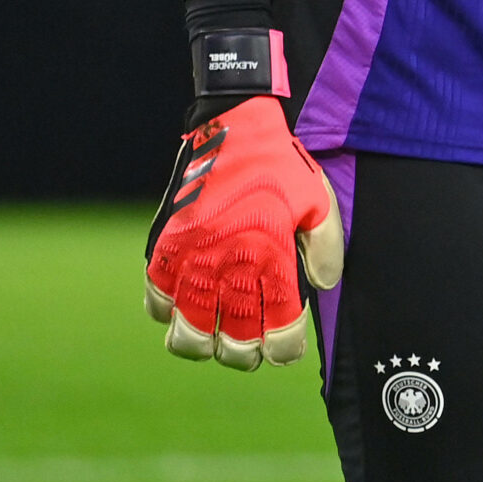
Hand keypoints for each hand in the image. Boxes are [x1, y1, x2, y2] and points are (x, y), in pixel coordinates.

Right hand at [144, 96, 344, 367]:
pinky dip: (167, 313)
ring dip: (201, 345)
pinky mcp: (165, 247)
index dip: (284, 350)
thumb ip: (326, 249)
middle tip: (250, 351)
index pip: (279, 330)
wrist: (233, 125)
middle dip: (244, 356)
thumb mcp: (320, 201)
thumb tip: (321, 287)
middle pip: (232, 343)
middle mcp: (229, 264)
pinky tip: (183, 307)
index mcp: (270, 256)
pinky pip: (156, 301)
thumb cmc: (280, 165)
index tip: (284, 351)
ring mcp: (192, 259)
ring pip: (188, 334)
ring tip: (212, 340)